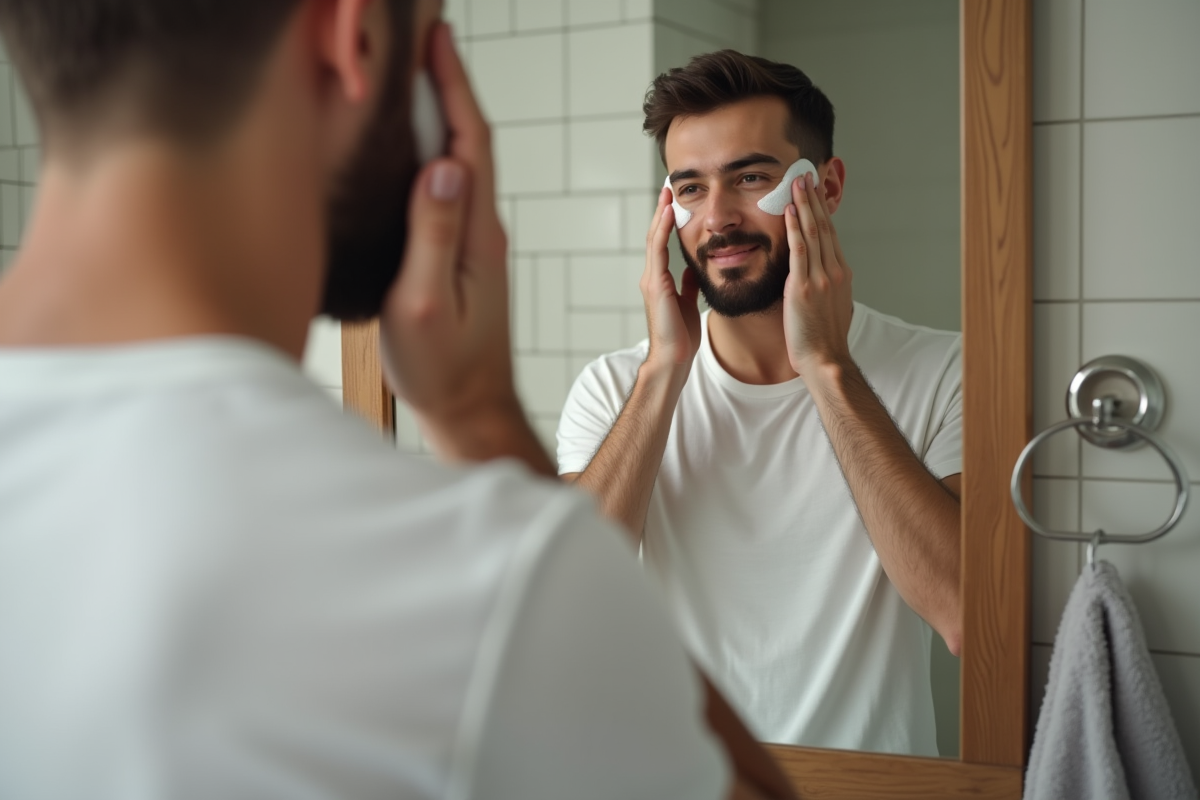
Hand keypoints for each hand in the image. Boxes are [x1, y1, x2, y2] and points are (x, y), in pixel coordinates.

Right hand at [379, 23, 519, 440]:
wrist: (469, 409)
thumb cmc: (442, 368)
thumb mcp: (428, 302)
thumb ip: (434, 234)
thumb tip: (442, 167)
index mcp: (476, 234)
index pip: (471, 142)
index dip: (454, 86)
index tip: (436, 38)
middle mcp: (482, 230)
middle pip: (468, 142)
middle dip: (446, 87)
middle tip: (418, 43)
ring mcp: (473, 244)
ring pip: (458, 164)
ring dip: (440, 118)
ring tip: (409, 80)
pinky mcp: (460, 258)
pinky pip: (447, 192)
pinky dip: (431, 156)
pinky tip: (408, 151)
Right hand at [640, 188, 701, 377]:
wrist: (674, 357)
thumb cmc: (681, 336)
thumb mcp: (688, 302)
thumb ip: (688, 284)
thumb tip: (694, 268)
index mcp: (660, 280)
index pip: (662, 243)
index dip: (667, 222)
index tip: (674, 202)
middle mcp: (652, 277)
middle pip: (655, 235)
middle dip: (662, 211)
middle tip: (668, 187)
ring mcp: (651, 280)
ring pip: (654, 239)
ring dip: (660, 214)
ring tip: (667, 193)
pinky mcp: (655, 285)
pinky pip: (658, 252)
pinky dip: (662, 231)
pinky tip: (668, 214)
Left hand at [782, 172, 853, 377]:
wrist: (825, 359)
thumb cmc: (824, 340)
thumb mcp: (831, 306)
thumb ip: (825, 287)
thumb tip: (819, 277)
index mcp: (841, 274)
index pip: (831, 234)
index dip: (822, 210)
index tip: (815, 192)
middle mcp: (834, 271)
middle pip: (824, 226)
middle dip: (814, 199)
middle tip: (806, 174)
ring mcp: (821, 277)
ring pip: (813, 232)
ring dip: (804, 204)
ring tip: (797, 182)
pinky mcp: (804, 286)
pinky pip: (799, 250)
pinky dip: (794, 228)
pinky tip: (788, 210)